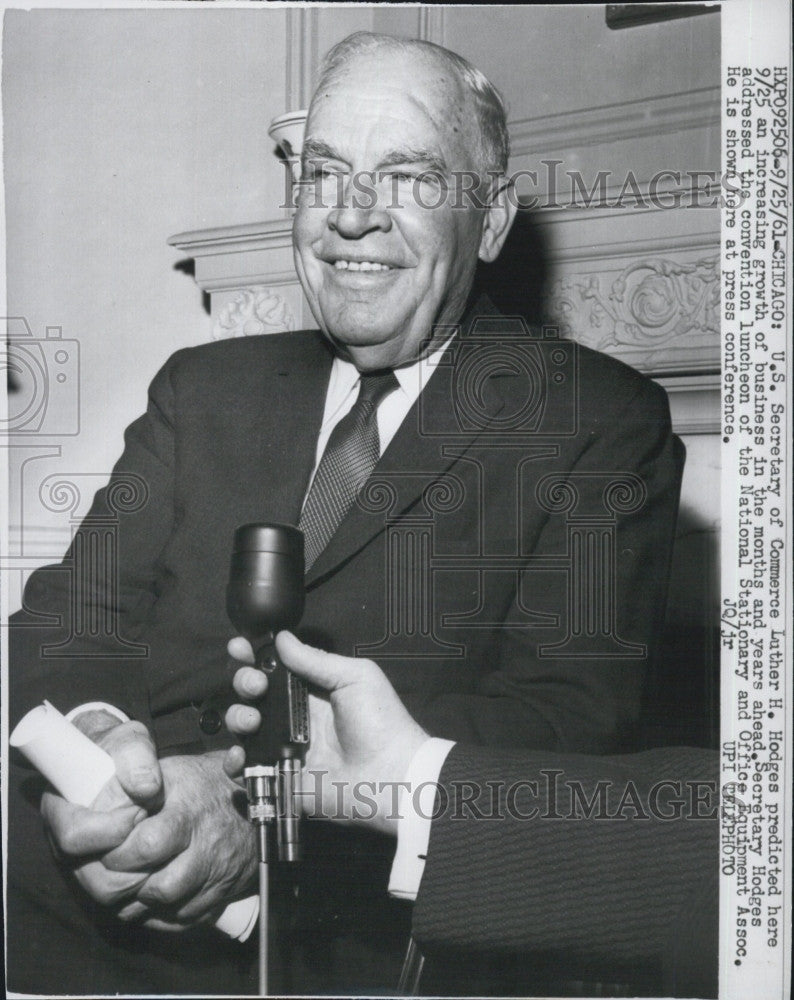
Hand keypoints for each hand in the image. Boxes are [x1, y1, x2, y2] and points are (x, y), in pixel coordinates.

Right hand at [41, 714, 163, 915]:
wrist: (136, 770)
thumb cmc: (128, 754)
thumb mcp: (131, 741)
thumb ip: (136, 757)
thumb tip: (146, 788)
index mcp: (62, 811)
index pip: (74, 837)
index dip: (109, 829)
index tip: (141, 810)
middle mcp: (73, 849)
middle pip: (97, 880)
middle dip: (136, 861)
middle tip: (166, 832)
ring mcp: (91, 871)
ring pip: (117, 899)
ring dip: (151, 878)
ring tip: (175, 848)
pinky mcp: (115, 886)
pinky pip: (136, 910)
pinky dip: (161, 896)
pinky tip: (181, 867)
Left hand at [99, 750, 256, 928]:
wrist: (255, 800)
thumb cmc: (204, 783)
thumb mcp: (171, 771)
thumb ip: (134, 785)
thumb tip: (96, 805)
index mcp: (190, 812)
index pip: (146, 846)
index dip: (116, 854)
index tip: (104, 848)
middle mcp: (207, 847)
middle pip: (157, 888)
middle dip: (123, 885)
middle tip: (109, 872)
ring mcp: (216, 874)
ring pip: (168, 908)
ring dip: (139, 902)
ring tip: (126, 883)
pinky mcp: (221, 894)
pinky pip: (182, 919)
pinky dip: (159, 914)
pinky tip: (148, 896)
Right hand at [224, 632, 428, 834]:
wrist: (390, 774)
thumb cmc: (380, 721)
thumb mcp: (355, 677)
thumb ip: (316, 659)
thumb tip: (281, 638)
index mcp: (311, 690)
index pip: (274, 668)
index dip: (253, 656)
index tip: (239, 647)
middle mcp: (293, 715)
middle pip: (252, 693)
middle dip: (244, 682)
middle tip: (256, 686)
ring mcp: (284, 746)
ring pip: (243, 726)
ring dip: (239, 716)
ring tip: (254, 720)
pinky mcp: (280, 775)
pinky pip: (245, 767)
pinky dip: (234, 760)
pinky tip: (242, 752)